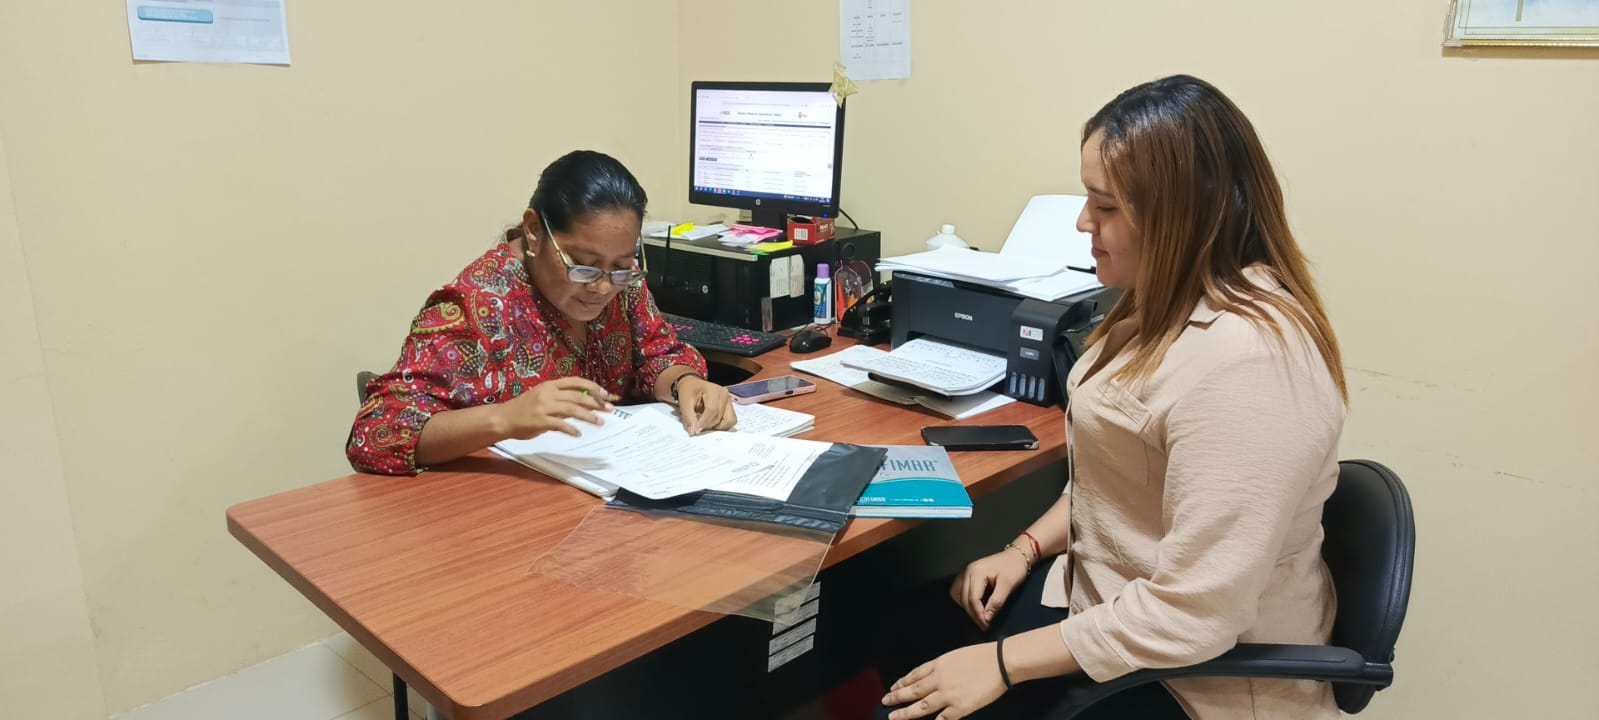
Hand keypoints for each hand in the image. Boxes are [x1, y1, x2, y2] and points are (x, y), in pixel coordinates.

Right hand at [497, 377, 612, 438]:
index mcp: (550, 385)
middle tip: (609, 409)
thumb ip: (562, 401)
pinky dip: (571, 429)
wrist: (503, 418)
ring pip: (572, 409)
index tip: (606, 394)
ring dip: (588, 416)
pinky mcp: (540, 421)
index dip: (592, 387)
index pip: (576, 382)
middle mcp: (548, 393)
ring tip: (599, 422)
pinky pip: (560, 424)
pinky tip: (578, 434)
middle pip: (577, 396)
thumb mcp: (543, 399)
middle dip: (596, 402)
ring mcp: (544, 407)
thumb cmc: (524, 409)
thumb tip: (584, 405)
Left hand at [676, 375, 736, 435]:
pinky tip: (711, 422)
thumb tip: (693, 432)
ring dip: (717, 427)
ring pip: (729, 421)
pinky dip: (721, 425)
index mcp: (714, 390)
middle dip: (709, 426)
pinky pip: (730, 421)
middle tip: (698, 427)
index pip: (712, 410)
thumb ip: (689, 417)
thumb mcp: (684, 402)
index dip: (704, 423)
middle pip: (721, 417)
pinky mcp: (730, 407)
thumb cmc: (688, 391)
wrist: (693, 384)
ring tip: (705, 424)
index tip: (695, 431)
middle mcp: (725, 395)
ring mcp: (729, 401)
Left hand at [883, 643, 1006, 719]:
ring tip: (893, 717)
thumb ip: (943, 667)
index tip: (893, 687)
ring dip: (906, 713)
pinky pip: (942, 719)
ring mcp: (948, 695)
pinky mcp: (959, 708)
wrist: (1000, 662)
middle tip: (885, 701)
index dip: (902, 682)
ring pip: (922, 707)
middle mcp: (939, 680)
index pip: (915, 675)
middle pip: (913, 691)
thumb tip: (932, 676)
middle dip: (897, 697)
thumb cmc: (982, 656)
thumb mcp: (956, 656)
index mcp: (938, 665)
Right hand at [949, 549, 1029, 631]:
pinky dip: (965, 600)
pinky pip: (959, 590)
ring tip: (979, 616)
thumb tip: (987, 618)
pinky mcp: (968, 574)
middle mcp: (967, 571)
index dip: (978, 615)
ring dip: (967, 608)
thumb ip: (996, 602)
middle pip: (964, 599)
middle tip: (984, 626)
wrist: (1017, 555)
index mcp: (977, 572)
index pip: (973, 599)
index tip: (987, 626)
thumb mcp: (1008, 585)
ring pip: (958, 595)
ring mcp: (966, 572)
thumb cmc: (1014, 568)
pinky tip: (975, 606)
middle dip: (973, 614)